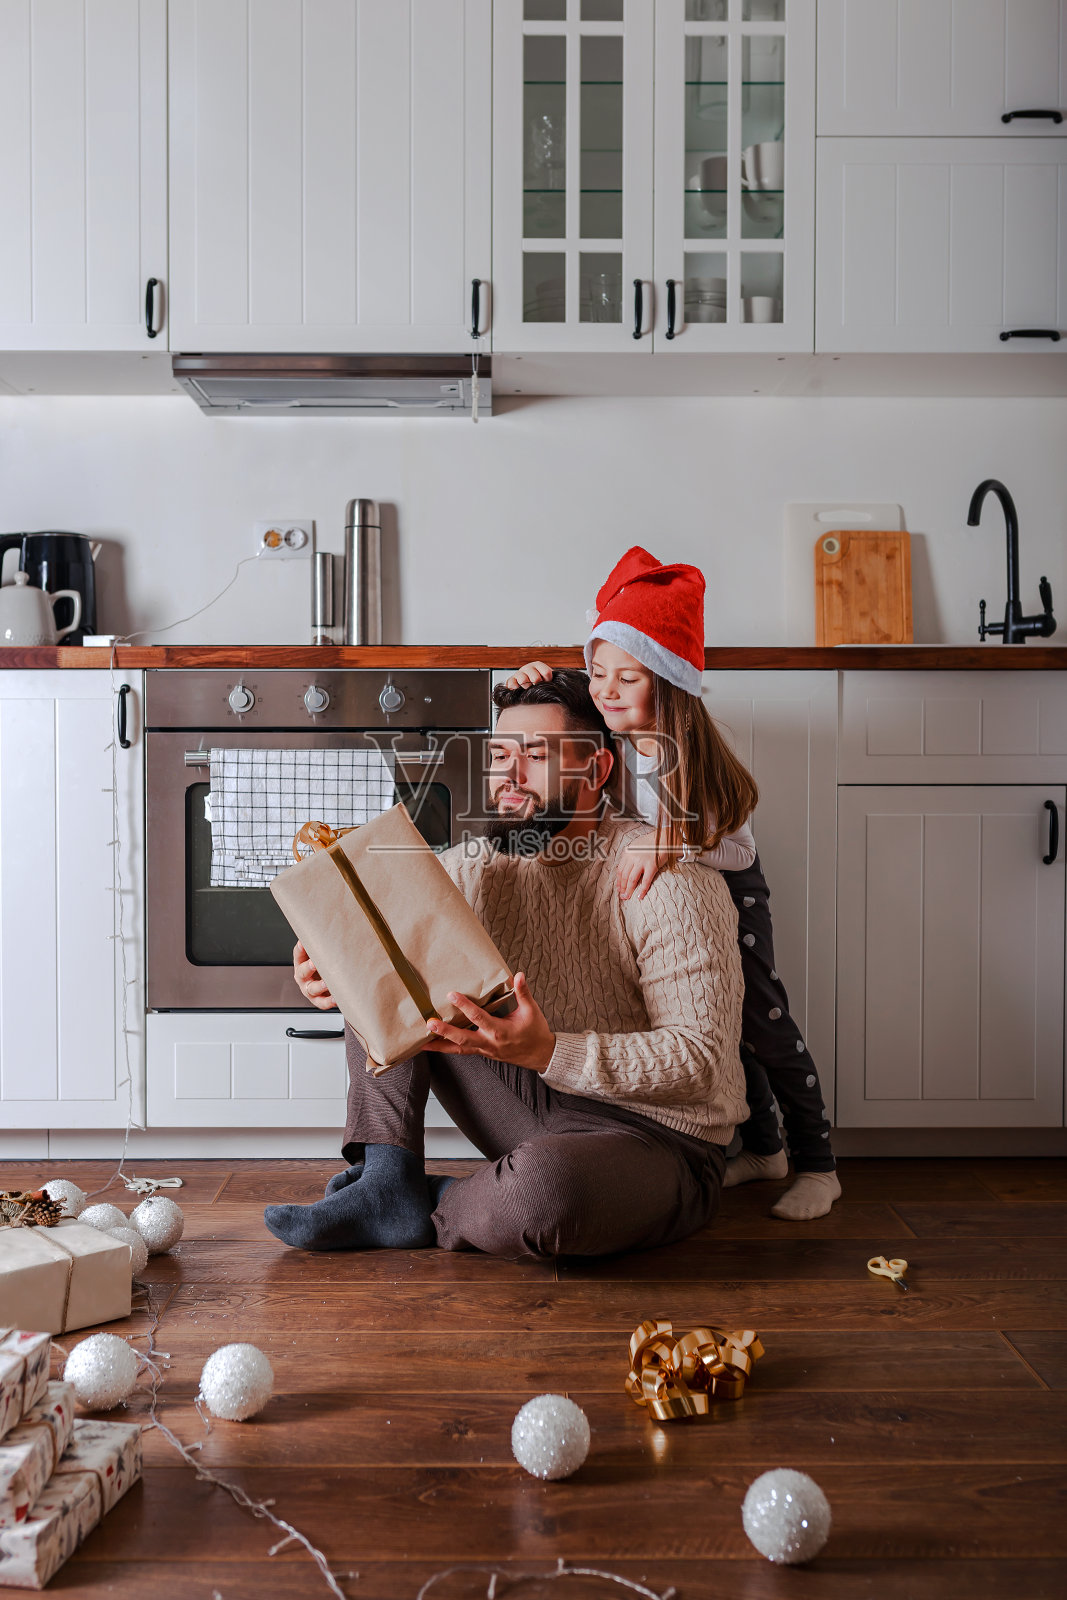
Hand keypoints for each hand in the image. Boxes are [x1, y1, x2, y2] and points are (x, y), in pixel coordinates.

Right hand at [293, 940, 337, 1010]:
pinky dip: (329, 1001)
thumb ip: (326, 943)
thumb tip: (335, 923)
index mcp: (302, 962)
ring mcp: (309, 990)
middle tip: (314, 963)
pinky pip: (322, 1003)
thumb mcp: (323, 953)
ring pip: (311, 989)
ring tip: (326, 983)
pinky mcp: (318, 1001)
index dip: (300, 949)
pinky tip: (336, 998)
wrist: (331, 983)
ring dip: (319, 986)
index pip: (298, 954)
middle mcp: (303, 977)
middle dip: (308, 967)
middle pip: (302, 972)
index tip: (303, 942)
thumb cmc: (327, 964)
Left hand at [424, 972, 555, 1072]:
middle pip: (463, 1038)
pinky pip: (462, 1052)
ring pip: (459, 1050)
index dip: (464, 1006)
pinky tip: (435, 1046)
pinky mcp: (482, 1053)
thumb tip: (518, 975)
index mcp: (500, 1030)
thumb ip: (523, 992)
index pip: (478, 1017)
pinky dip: (448, 1049)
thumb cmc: (535, 1032)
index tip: (451, 995)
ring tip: (422, 1043)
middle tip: (429, 1024)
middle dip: (445, 1032)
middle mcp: (489, 1043)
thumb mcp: (531, 1010)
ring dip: (441, 1046)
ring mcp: (485, 1050)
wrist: (540, 1055)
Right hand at [503, 660, 552, 690]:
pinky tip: (519, 690)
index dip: (548, 680)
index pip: (546, 672)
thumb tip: (559, 686)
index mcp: (538, 665)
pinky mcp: (511, 680)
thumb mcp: (547, 679)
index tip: (547, 683)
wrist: (524, 685)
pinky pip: (512, 684)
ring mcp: (519, 673)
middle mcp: (528, 668)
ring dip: (527, 687)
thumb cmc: (538, 683)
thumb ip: (552, 680)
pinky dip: (516, 689)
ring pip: (523, 680)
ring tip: (528, 689)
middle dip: (537, 685)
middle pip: (535, 678)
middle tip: (536, 687)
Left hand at [617, 829, 674, 900]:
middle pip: (624, 875)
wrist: (663, 838)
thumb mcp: (635, 846)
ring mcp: (642, 862)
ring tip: (627, 897)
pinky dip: (642, 890)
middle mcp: (632, 857)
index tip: (619, 888)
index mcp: (627, 853)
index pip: (620, 870)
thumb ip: (629, 856)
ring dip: (629, 890)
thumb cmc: (650, 843)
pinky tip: (640, 896)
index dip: (619, 880)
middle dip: (622, 887)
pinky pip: (646, 881)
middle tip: (622, 895)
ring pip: (632, 879)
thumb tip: (625, 868)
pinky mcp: (652, 866)